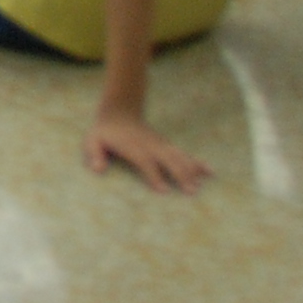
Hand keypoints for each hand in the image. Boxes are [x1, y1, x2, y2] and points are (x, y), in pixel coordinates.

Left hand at [83, 111, 209, 194]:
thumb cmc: (105, 132)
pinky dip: (197, 162)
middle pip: (167, 159)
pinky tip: (210, 170)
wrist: (119, 112)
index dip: (153, 175)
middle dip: (180, 174)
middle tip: (191, 191)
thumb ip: (94, 154)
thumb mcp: (92, 140)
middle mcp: (150, 145)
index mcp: (132, 146)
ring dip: (191, 170)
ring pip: (179, 156)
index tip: (163, 191)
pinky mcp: (166, 145)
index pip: (145, 161)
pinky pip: (184, 153)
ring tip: (201, 185)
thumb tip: (97, 169)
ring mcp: (160, 144)